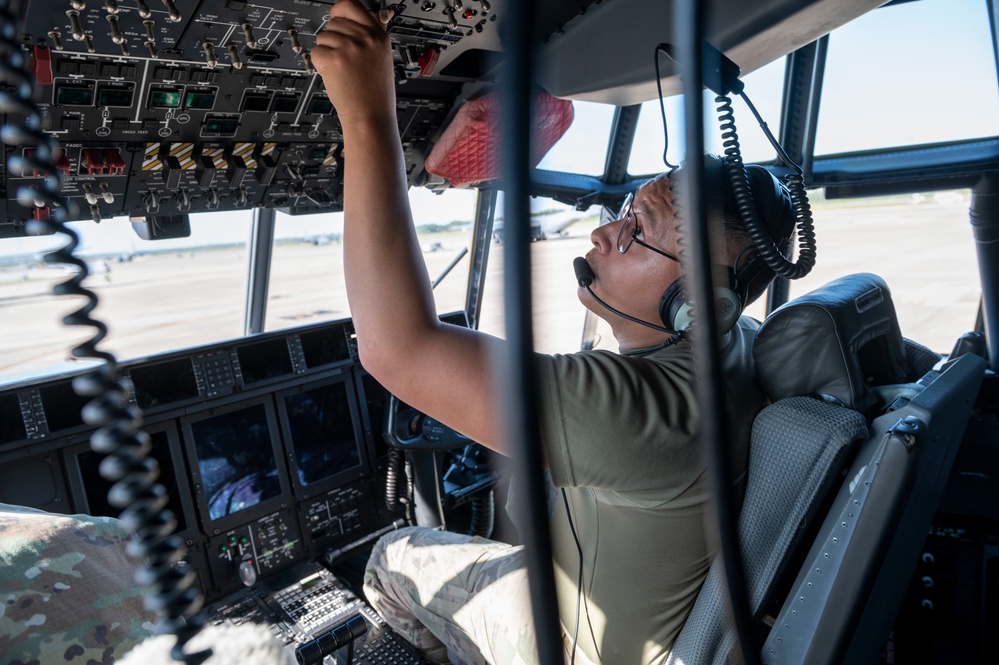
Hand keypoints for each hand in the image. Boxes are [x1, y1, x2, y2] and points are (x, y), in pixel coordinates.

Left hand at [313, 0, 395, 127]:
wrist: (371, 116)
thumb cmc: (376, 92)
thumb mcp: (383, 57)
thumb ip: (375, 33)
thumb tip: (379, 14)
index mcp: (378, 35)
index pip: (351, 6)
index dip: (339, 12)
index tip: (337, 20)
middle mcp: (365, 39)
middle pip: (333, 22)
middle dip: (333, 39)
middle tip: (344, 59)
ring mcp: (349, 48)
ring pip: (322, 37)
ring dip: (326, 52)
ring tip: (341, 69)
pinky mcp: (334, 60)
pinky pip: (315, 52)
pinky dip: (319, 64)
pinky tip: (334, 75)